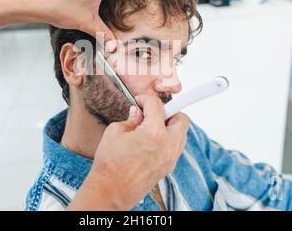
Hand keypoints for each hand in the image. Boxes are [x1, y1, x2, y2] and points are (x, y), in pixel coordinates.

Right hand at [68, 95, 188, 210]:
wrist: (111, 191)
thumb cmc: (110, 164)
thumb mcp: (115, 132)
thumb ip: (131, 119)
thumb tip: (138, 113)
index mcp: (154, 133)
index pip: (157, 105)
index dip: (146, 99)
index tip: (139, 101)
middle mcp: (168, 145)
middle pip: (181, 118)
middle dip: (167, 112)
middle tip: (151, 114)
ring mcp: (170, 158)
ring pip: (181, 133)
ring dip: (170, 126)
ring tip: (151, 128)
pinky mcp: (169, 167)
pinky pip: (176, 147)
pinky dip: (168, 139)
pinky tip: (151, 142)